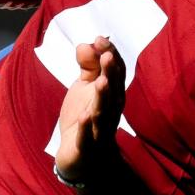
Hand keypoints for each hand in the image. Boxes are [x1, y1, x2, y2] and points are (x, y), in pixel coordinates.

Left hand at [54, 36, 124, 187]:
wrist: (78, 155)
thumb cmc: (84, 118)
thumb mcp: (84, 87)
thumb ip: (87, 65)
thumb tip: (86, 43)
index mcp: (112, 96)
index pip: (116, 73)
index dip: (109, 56)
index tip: (99, 39)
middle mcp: (110, 112)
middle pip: (113, 91)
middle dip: (111, 74)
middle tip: (106, 56)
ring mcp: (99, 131)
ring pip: (103, 113)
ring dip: (103, 98)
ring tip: (101, 82)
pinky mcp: (87, 148)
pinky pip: (88, 138)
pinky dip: (87, 128)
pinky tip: (85, 116)